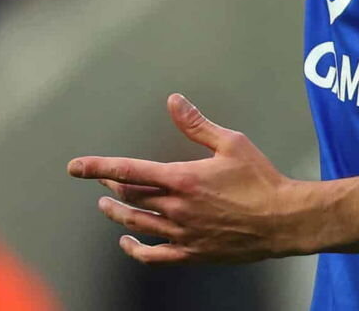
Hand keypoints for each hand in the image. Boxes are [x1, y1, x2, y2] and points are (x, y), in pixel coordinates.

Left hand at [67, 93, 313, 263]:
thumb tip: (174, 101)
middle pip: (130, 197)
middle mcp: (176, 208)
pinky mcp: (193, 253)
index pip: (128, 171)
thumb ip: (197, 124)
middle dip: (111, 186)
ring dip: (118, 215)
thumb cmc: (260, 179)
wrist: (283, 220)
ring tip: (106, 207)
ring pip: (137, 225)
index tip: (76, 167)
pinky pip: (155, 256)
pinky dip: (136, 250)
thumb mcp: (231, 142)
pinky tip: (128, 244)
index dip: (98, 168)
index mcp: (182, 178)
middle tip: (103, 181)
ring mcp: (182, 233)